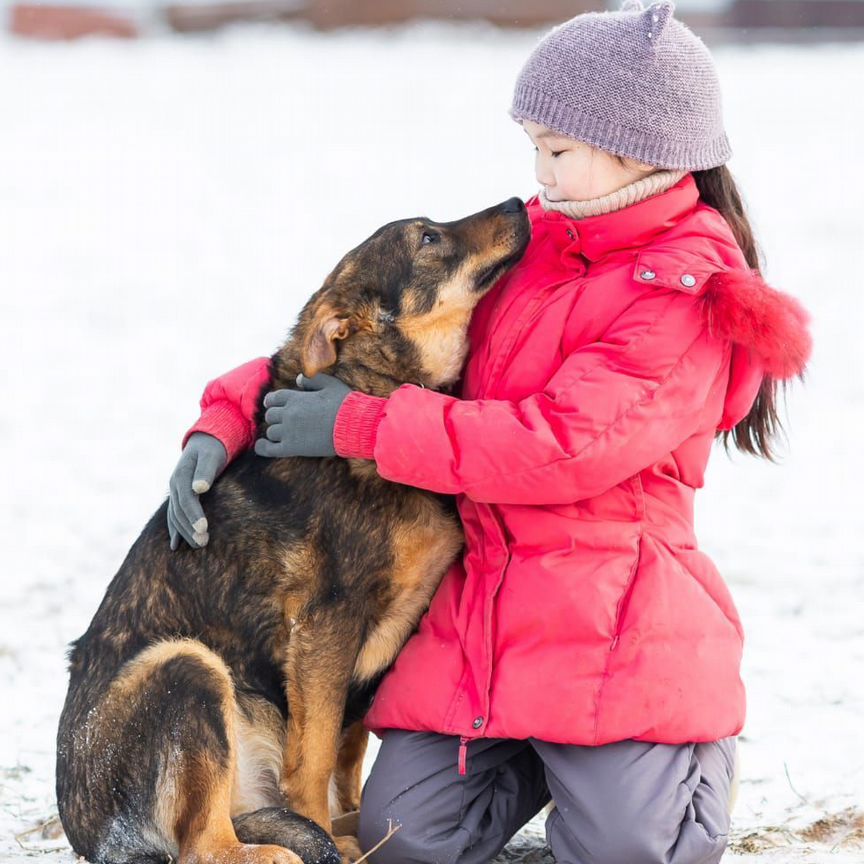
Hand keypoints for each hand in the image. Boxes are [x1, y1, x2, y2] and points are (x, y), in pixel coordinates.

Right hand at [167, 432, 227, 549]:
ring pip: (175, 516)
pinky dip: (175, 530)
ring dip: (184, 533)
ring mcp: (175, 491)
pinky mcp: (179, 496)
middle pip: (179, 511)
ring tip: (199, 546)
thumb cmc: (213, 448)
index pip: (186, 499)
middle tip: (203, 543)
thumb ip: (205, 470)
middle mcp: (175, 485)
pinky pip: (174, 516)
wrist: (205, 441)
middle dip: (190, 528)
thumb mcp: (211, 455)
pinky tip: (175, 546)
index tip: (203, 529)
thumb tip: (199, 488)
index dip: (193, 514)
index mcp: (182, 475)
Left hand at [254, 373, 351, 458]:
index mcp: (295, 397)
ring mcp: (288, 431)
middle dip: (275, 418)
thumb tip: (298, 379)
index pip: (273, 398)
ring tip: (283, 435)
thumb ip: (312, 379)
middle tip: (285, 422)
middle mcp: (288, 413)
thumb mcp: (330, 384)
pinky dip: (262, 448)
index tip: (274, 406)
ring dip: (276, 433)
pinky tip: (261, 447)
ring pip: (271, 432)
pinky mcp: (292, 447)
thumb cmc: (345, 405)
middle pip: (270, 416)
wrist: (353, 426)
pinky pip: (269, 449)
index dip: (272, 402)